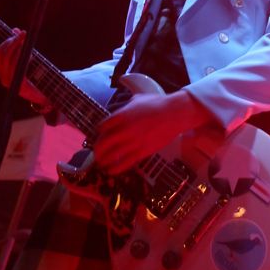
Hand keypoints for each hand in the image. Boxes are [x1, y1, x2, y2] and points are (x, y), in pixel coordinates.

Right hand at [0, 29, 48, 105]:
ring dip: (19, 47)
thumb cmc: (36, 77)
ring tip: (27, 41)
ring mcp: (11, 83)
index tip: (15, 32)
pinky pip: (19, 67)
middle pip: (2, 55)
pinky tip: (31, 54)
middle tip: (23, 33)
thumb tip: (15, 29)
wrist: (45, 96)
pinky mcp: (21, 86)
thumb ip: (20, 47)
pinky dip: (24, 58)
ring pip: (9, 59)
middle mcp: (3, 78)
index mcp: (2, 73)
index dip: (6, 41)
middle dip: (12, 41)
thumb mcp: (27, 60)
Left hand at [94, 90, 212, 174]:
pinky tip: (111, 171)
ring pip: (112, 155)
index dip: (99, 133)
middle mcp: (124, 129)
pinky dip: (115, 168)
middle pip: (103, 142)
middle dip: (97, 149)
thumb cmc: (157, 104)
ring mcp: (132, 141)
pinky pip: (125, 162)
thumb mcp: (138, 99)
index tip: (99, 136)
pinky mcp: (142, 151)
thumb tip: (123, 107)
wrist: (174, 114)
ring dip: (103, 160)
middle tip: (96, 153)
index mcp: (121, 115)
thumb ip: (127, 105)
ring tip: (100, 163)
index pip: (102, 127)